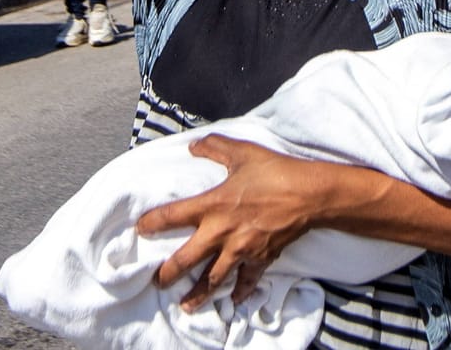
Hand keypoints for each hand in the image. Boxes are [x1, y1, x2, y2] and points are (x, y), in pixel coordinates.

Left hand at [135, 135, 321, 310]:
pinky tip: (233, 300)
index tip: (141, 228)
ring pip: (213, 278)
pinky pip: (247, 281)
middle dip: (168, 273)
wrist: (309, 194)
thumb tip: (193, 145)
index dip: (152, 223)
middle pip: (186, 259)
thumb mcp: (242, 152)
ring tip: (186, 305)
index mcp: (212, 204)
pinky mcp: (261, 259)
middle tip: (157, 282)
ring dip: (198, 294)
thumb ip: (215, 147)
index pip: (172, 215)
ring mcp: (241, 249)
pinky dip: (240, 292)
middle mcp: (221, 232)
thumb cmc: (275, 171)